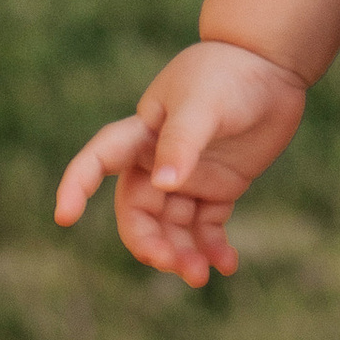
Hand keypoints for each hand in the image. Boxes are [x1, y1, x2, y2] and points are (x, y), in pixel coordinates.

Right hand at [55, 39, 308, 286]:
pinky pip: (207, 226)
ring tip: (201, 275)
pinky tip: (226, 266)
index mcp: (143, 133)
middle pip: (138, 213)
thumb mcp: (204, 103)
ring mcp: (188, 177)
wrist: (275, 65)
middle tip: (171, 263)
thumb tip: (162, 185)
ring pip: (172, 227)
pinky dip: (213, 248)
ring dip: (181, 254)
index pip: (98, 161)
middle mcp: (157, 161)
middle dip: (148, 242)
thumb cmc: (230, 74)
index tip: (64, 217)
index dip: (77, 187)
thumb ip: (182, 142)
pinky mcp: (218, 186)